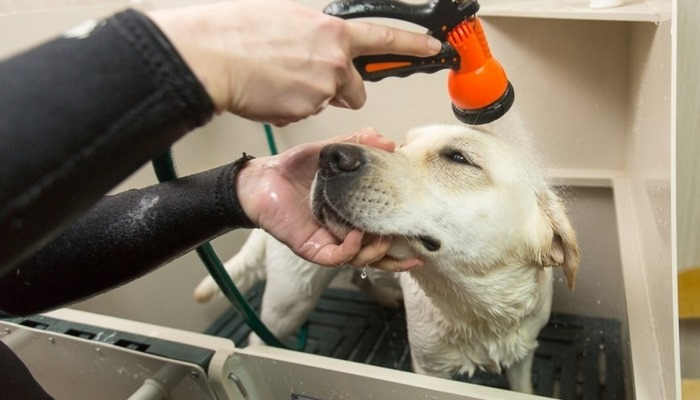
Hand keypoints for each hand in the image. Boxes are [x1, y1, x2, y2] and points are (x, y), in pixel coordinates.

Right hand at [148, 0, 441, 125]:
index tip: (433, 46)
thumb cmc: (239, 33)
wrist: (212, 57)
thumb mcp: (287, 18)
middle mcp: (333, 61)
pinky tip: (271, 91)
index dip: (413, 43)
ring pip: (326, 101)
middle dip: (341, 90)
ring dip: (310, 96)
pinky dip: (291, 106)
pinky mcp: (305, 111)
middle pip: (355, 88)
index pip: (386, 37)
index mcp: (332, 33)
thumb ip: (315, 33)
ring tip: (278, 80)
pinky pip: (304, 112)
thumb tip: (323, 41)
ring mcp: (321, 89)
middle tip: (311, 80)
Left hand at [235, 128, 422, 270]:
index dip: (403, 233)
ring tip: (382, 234)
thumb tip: (386, 139)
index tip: (422, 226)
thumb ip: (357, 144)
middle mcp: (344, 232)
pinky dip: (351, 249)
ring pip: (362, 259)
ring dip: (376, 250)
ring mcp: (330, 242)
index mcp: (353, 214)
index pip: (383, 230)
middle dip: (396, 251)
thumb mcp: (331, 153)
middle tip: (408, 235)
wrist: (261, 178)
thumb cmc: (293, 168)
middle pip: (378, 254)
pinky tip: (356, 234)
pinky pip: (338, 257)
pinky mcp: (313, 248)